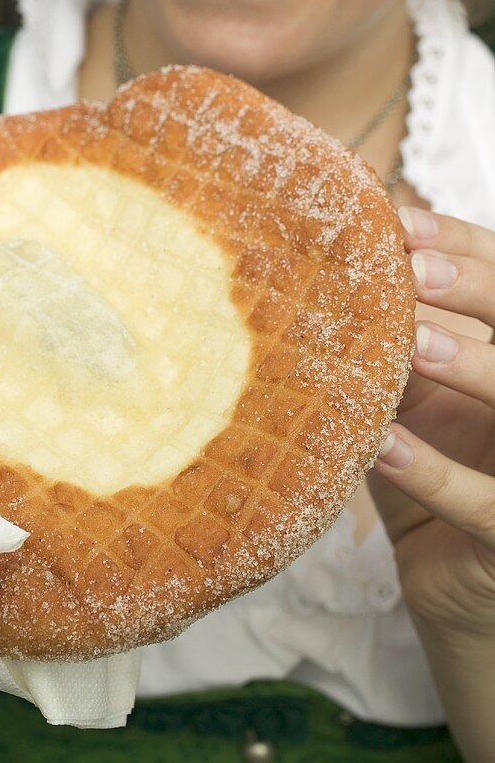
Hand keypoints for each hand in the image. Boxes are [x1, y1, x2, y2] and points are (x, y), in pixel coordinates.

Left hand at [367, 207, 494, 638]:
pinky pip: (489, 509)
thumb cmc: (435, 473)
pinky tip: (384, 446)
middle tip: (415, 270)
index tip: (403, 224)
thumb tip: (332, 274)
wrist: (456, 587)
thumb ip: (399, 347)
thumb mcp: (418, 401)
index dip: (466, 250)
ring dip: (475, 369)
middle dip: (479, 290)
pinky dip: (436, 475)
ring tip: (413, 345)